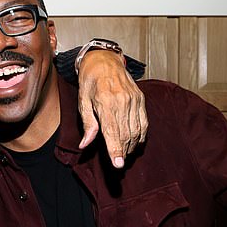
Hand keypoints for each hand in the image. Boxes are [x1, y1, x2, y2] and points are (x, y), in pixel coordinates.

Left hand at [77, 49, 147, 167]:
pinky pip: (144, 122)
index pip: (112, 132)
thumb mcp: (83, 102)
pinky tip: (135, 142)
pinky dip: (141, 135)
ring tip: (125, 153)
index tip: (118, 164)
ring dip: (131, 145)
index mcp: (105, 102)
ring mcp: (134, 100)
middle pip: (126, 134)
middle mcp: (122, 101)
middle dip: (123, 151)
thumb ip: (87, 124)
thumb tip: (85, 144)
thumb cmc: (90, 82)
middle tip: (119, 161)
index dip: (115, 150)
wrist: (104, 61)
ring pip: (137, 130)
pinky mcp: (141, 99)